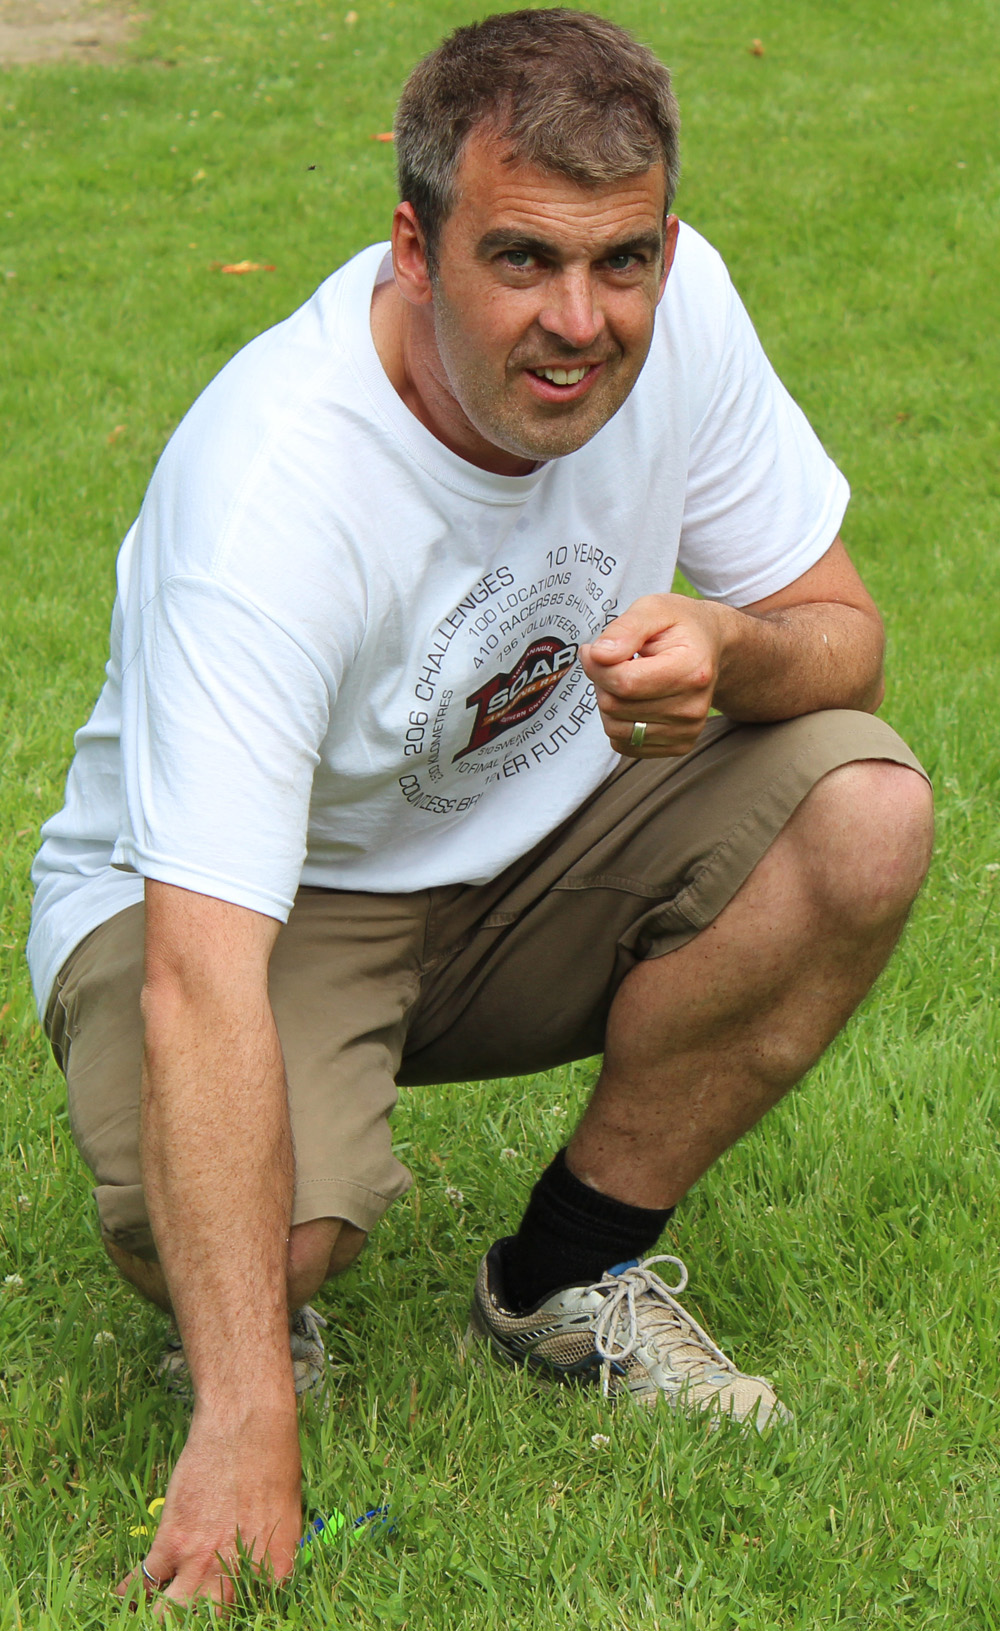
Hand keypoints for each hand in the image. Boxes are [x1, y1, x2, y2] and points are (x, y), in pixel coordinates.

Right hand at [115, 1401, 301, 1609]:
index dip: (235, 1617)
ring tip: (150, 1618)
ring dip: (162, 1619)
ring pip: (171, 1617)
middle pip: (209, 1624)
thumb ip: (268, 1556)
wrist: (247, 1424)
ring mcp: (201, 1562)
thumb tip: (255, 1575)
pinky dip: (131, 1595)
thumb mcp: (287, 1516)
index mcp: (274, 1571)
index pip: (254, 1616)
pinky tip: (123, 1601)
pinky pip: (143, 1583)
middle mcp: (237, 1576)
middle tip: (186, 1617)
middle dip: (195, 1624)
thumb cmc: (275, 1461)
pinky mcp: (170, 1542)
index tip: (221, 1613)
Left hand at [580, 594, 730, 756]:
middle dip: (602, 681)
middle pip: (615, 706)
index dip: (596, 665)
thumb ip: (625, 628)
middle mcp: (693, 708)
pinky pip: (625, 744)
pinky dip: (618, 721)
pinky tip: (633, 699)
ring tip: (626, 678)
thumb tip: (598, 655)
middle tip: (614, 662)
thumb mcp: (654, 609)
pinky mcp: (679, 746)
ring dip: (609, 702)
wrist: (712, 648)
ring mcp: (687, 731)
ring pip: (614, 728)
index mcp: (691, 671)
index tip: (593, 650)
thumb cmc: (680, 626)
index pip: (625, 682)